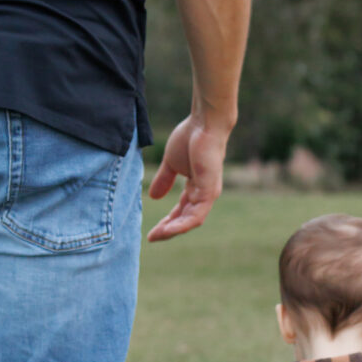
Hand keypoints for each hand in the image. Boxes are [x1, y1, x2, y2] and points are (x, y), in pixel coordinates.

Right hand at [147, 113, 227, 240]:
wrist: (204, 124)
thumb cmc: (190, 138)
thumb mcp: (171, 164)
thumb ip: (164, 180)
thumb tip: (154, 197)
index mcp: (195, 188)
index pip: (181, 211)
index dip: (167, 222)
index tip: (151, 232)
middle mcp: (203, 194)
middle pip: (186, 220)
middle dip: (168, 230)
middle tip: (152, 238)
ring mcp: (208, 194)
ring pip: (191, 221)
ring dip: (174, 230)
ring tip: (157, 236)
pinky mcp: (210, 191)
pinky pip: (197, 215)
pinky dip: (183, 224)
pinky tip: (169, 229)